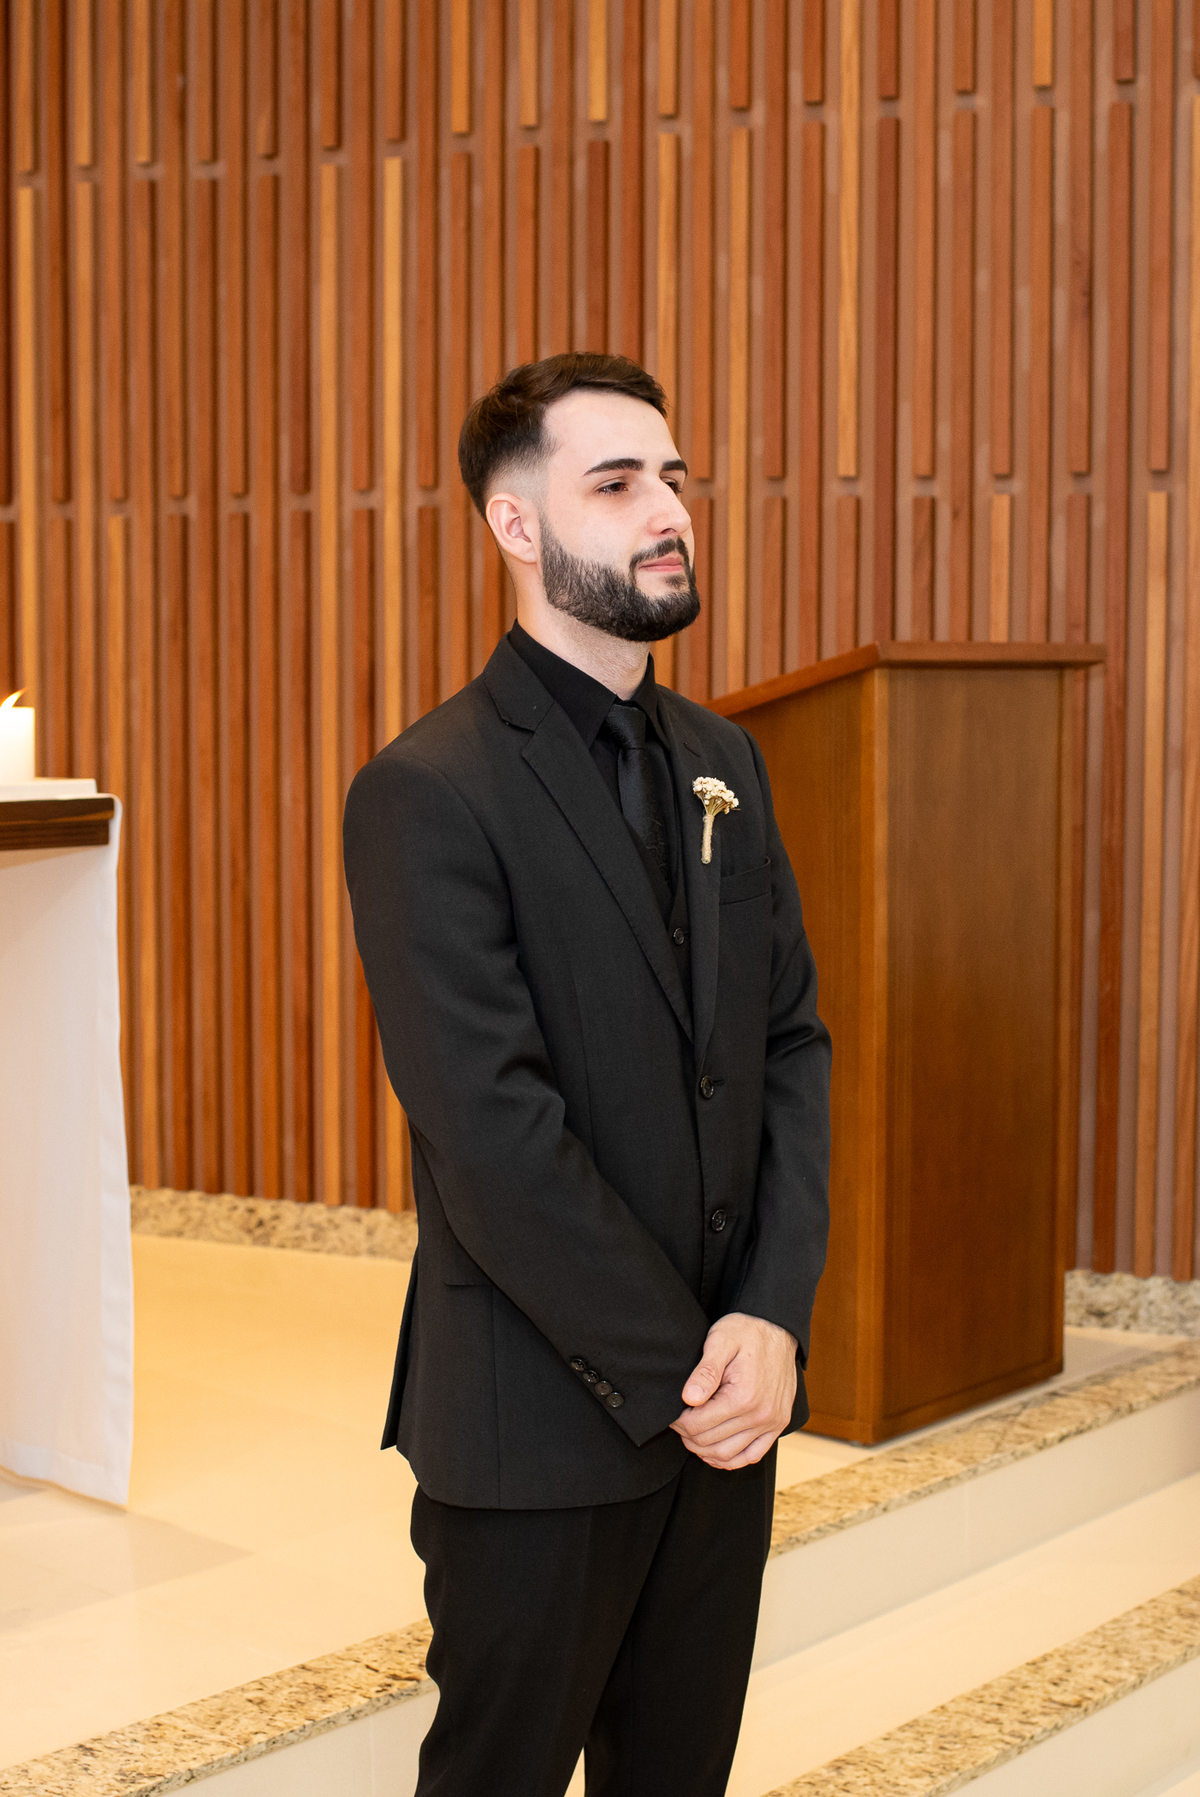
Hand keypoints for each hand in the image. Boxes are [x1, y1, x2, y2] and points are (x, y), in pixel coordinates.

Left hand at [670, 1312, 797, 1469]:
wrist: (778, 1327)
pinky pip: (753, 1455)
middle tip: (678, 1423)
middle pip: (710, 1442)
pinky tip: (715, 1452)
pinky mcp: (778, 1424)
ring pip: (729, 1455)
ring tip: (692, 1436)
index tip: (671, 1413)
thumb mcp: (720, 1341)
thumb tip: (689, 1398)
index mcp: (743, 1396)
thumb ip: (705, 1371)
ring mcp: (772, 1422)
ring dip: (705, 1451)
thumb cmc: (746, 1331)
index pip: (698, 1425)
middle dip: (688, 1436)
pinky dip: (731, 1460)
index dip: (678, 1422)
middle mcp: (761, 1415)